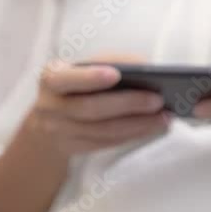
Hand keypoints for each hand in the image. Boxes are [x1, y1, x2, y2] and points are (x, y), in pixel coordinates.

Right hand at [25, 54, 169, 156]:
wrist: (47, 121)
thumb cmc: (75, 84)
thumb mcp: (81, 68)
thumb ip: (107, 63)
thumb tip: (145, 65)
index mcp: (52, 77)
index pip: (68, 78)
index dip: (90, 78)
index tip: (116, 74)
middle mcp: (50, 106)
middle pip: (91, 108)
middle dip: (128, 104)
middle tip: (158, 99)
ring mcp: (58, 131)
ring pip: (103, 131)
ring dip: (137, 124)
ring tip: (164, 117)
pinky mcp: (72, 148)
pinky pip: (106, 143)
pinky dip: (132, 134)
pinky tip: (152, 127)